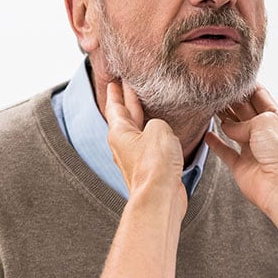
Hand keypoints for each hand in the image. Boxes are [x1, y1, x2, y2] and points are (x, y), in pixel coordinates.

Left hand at [104, 82, 185, 212]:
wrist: (160, 197)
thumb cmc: (156, 165)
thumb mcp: (158, 129)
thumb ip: (158, 121)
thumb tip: (159, 128)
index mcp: (119, 132)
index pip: (115, 106)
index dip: (116, 92)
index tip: (113, 81)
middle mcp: (124, 144)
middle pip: (125, 116)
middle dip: (128, 100)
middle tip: (130, 84)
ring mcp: (136, 157)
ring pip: (138, 130)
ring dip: (142, 115)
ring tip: (149, 103)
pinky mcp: (149, 167)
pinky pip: (150, 143)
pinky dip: (154, 132)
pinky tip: (163, 129)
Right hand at [205, 85, 277, 214]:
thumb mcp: (264, 122)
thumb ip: (243, 120)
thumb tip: (228, 127)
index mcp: (276, 119)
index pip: (259, 96)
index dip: (246, 87)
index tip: (230, 78)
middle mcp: (265, 133)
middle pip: (244, 111)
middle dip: (231, 101)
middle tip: (214, 90)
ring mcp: (253, 150)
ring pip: (233, 130)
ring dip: (222, 119)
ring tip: (208, 107)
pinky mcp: (241, 166)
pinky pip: (226, 152)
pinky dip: (216, 144)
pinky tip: (208, 135)